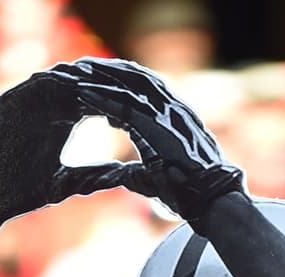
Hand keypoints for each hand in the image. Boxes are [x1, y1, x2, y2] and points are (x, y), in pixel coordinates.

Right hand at [0, 66, 146, 257]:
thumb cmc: (17, 193)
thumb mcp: (65, 183)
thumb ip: (94, 175)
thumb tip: (126, 175)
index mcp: (62, 118)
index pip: (99, 99)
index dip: (124, 103)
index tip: (149, 113)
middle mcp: (47, 103)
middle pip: (88, 83)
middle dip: (115, 86)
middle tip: (142, 92)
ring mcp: (28, 99)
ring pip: (67, 77)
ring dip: (93, 80)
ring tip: (119, 89)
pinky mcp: (11, 100)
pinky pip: (40, 83)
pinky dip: (63, 84)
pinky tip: (86, 90)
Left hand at [67, 57, 244, 225]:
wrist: (210, 200)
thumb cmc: (188, 194)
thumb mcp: (155, 178)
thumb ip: (137, 172)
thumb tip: (123, 175)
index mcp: (171, 120)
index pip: (139, 95)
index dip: (116, 88)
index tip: (95, 87)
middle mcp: (169, 110)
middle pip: (133, 81)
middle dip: (107, 73)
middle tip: (80, 68)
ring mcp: (164, 114)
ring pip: (126, 86)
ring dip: (100, 78)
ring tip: (75, 73)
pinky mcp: (156, 124)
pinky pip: (123, 104)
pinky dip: (101, 97)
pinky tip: (81, 93)